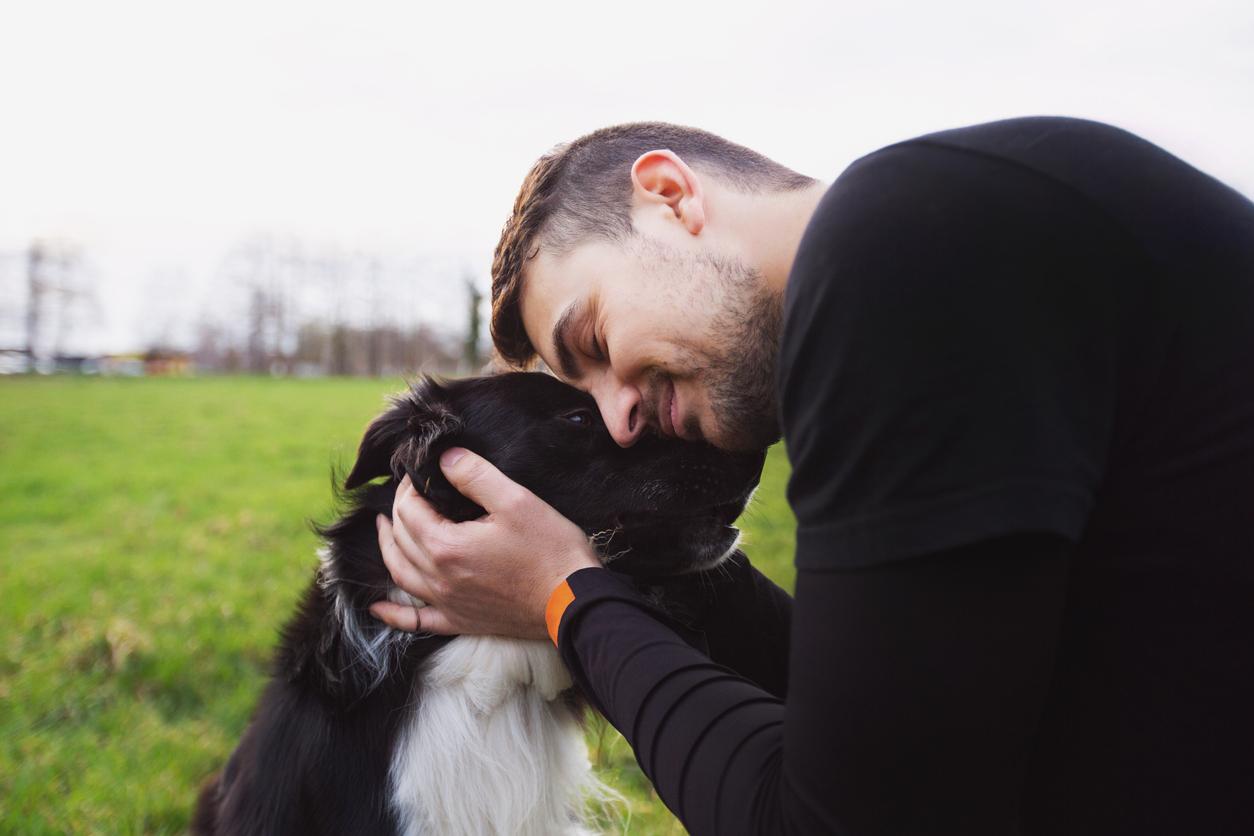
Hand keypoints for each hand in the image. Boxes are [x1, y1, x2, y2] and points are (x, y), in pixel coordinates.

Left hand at [370, 447, 600, 639]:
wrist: (574, 602)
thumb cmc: (550, 550)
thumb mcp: (516, 501)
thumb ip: (475, 475)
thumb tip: (445, 458)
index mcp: (446, 546)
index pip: (409, 510)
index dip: (409, 487)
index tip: (421, 472)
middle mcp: (438, 578)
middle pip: (400, 539)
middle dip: (398, 511)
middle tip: (408, 492)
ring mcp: (447, 603)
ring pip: (400, 574)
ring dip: (388, 549)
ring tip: (385, 529)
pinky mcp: (460, 622)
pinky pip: (415, 621)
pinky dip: (393, 613)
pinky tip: (379, 607)